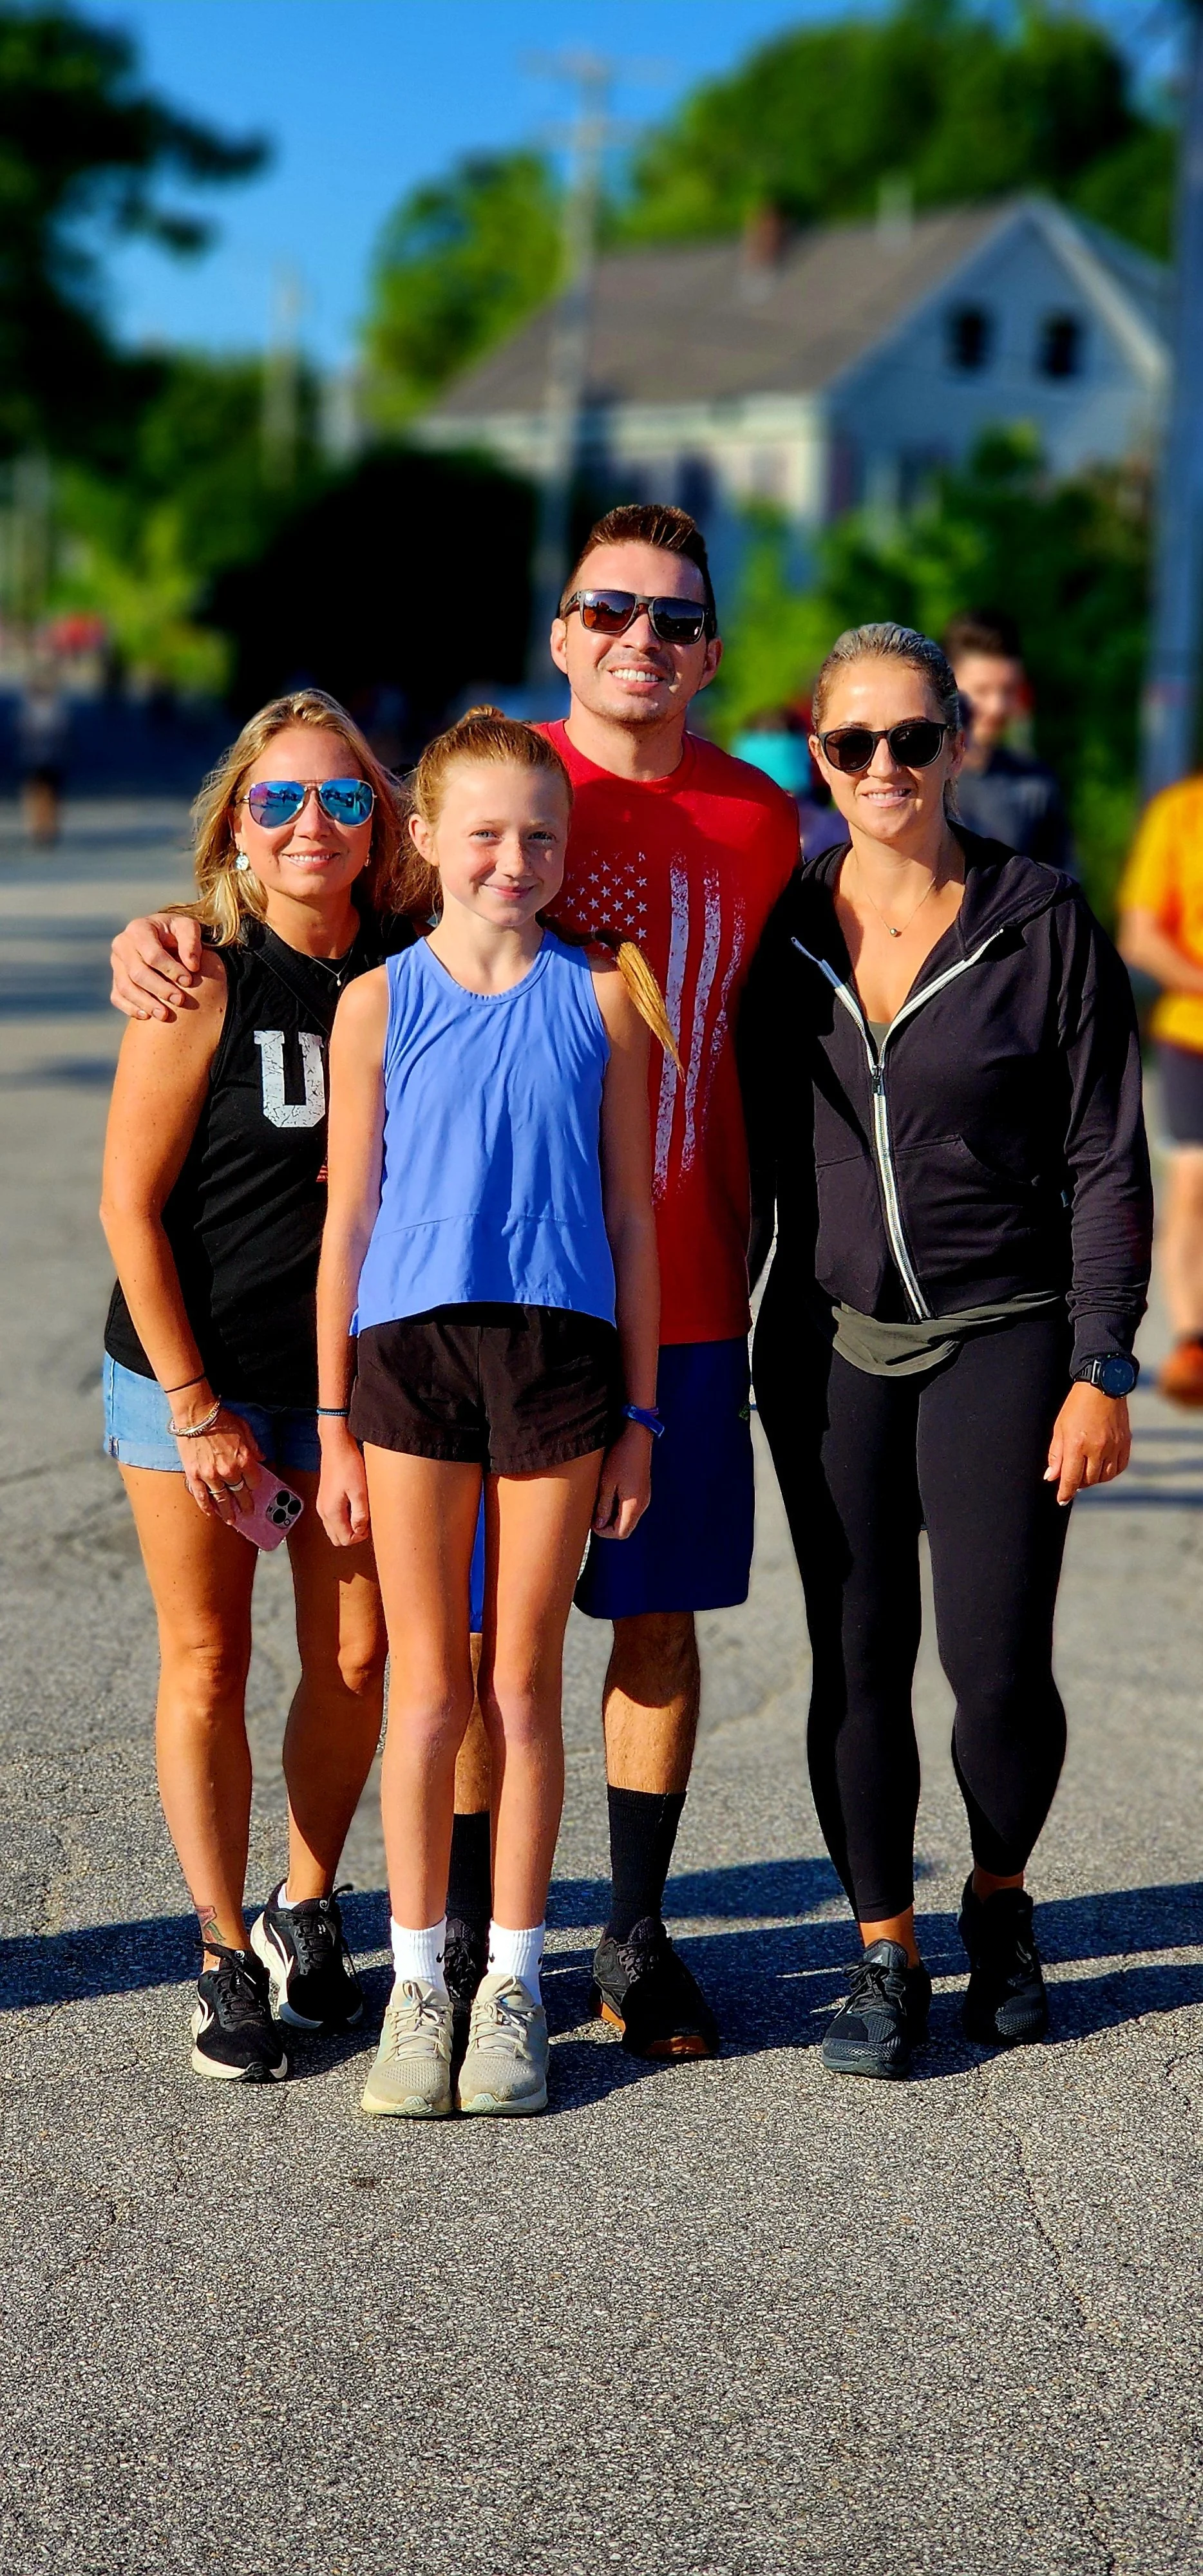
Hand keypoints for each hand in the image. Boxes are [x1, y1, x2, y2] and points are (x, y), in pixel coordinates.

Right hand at [110, 914, 203, 1021]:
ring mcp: (116, 963)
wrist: (161, 936)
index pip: (152, 954)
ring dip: (145, 1003)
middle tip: (180, 1001)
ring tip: (165, 1015)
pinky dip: (130, 1008)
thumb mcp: (187, 927)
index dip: (171, 969)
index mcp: (138, 929)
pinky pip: (117, 996)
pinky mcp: (115, 978)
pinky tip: (147, 1016)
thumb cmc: (176, 932)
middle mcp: (122, 945)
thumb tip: (192, 966)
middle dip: (160, 989)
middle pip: (137, 973)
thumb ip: (191, 942)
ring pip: (125, 987)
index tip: (188, 981)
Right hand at [176, 1409, 260, 1523]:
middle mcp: (229, 1470)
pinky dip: (206, 1506)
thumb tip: (262, 1457)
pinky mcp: (194, 1475)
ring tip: (231, 1520)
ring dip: (227, 1512)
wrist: (196, 1414)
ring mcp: (210, 1475)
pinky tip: (211, 1513)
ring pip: (221, 1499)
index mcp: (244, 1459)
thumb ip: (254, 1446)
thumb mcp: (245, 1428)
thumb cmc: (221, 1418)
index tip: (253, 1487)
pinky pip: (201, 1496)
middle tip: (248, 1512)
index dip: (255, 1485)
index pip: (254, 1481)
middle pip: (240, 1493)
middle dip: (245, 1504)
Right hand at [317, 1420, 370, 1546]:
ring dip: (348, 1526)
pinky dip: (343, 1517)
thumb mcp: (360, 1492)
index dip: (360, 1536)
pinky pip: (333, 1517)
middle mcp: (323, 1511)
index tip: (370, 1524)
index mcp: (331, 1512)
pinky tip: (354, 1505)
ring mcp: (322, 1504)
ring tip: (361, 1512)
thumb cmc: (347, 1464)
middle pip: (337, 1537)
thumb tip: (360, 1531)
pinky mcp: (325, 1497)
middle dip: (353, 1534)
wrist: (337, 1445)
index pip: (344, 1540)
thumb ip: (360, 1515)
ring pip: (334, 1528)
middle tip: (366, 1521)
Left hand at [592, 1421, 652, 1539]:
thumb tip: (598, 1525)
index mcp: (634, 1505)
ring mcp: (644, 1497)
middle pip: (625, 1528)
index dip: (604, 1532)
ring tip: (599, 1502)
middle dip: (608, 1525)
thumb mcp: (606, 1483)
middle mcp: (643, 1504)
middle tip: (593, 1513)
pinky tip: (609, 1494)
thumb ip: (603, 1507)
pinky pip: (631, 1507)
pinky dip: (619, 1507)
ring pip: (628, 1518)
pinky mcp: (643, 1490)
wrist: (637, 1436)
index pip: (621, 1533)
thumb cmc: (621, 1456)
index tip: (592, 1521)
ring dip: (613, 1516)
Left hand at [1044, 1384, 1130, 1505]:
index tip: (1062, 1500)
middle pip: (1088, 1480)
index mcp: (1077, 1444)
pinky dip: (1110, 1472)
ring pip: (1104, 1477)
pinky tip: (1102, 1466)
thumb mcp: (1060, 1428)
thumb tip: (1051, 1477)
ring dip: (1094, 1479)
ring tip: (1086, 1470)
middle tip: (1073, 1478)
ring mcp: (1113, 1446)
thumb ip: (1056, 1455)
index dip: (1065, 1492)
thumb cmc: (1077, 1405)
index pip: (1071, 1478)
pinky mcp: (1125, 1443)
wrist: (1102, 1386)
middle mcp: (1097, 1448)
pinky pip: (1119, 1468)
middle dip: (1078, 1483)